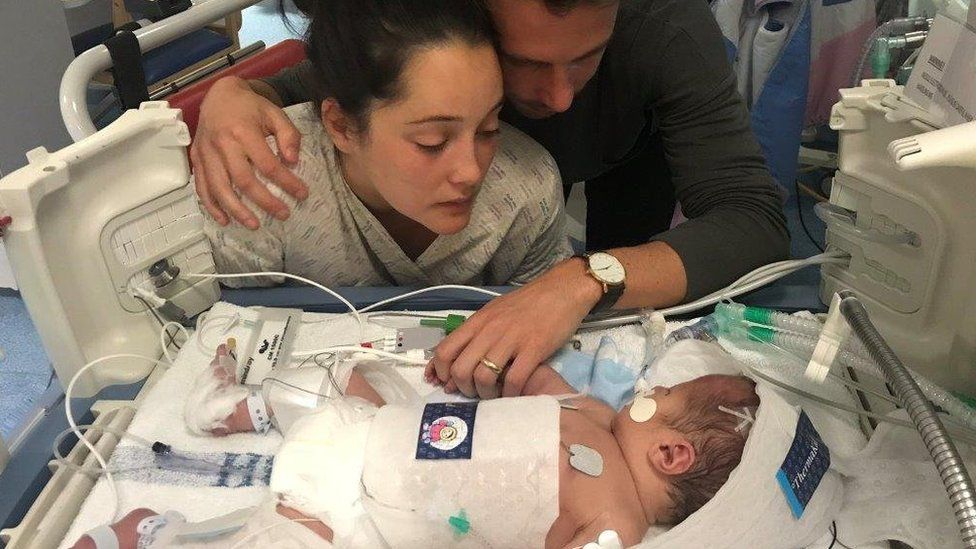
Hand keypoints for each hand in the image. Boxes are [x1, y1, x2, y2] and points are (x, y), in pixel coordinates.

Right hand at [190, 76, 307, 228]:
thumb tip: (293, 161)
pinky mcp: (196, 159)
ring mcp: (206, 153)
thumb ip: (288, 135)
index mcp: (243, 131)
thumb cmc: (250, 106)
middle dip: (264, 201)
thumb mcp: (275, 113)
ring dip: (236, 210)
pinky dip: (211, 206)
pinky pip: (201, 186)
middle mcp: (222, 144)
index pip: (267, 164)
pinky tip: (224, 220)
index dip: (286, 182)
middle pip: (243, 180)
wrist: (219, 94)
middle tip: (283, 214)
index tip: (302, 194)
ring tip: (254, 225)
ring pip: (219, 188)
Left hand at [427, 258, 601, 398]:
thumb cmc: (527, 303)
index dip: (440, 372)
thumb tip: (455, 361)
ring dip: (485, 394)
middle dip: (463, 388)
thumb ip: (475, 334)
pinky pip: (514, 380)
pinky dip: (510, 393)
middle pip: (460, 369)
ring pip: (483, 377)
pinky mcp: (534, 349)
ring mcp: (511, 339)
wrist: (561, 290)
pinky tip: (514, 393)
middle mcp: (490, 330)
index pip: (445, 350)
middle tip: (474, 391)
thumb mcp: (494, 312)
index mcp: (477, 321)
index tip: (446, 383)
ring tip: (494, 394)